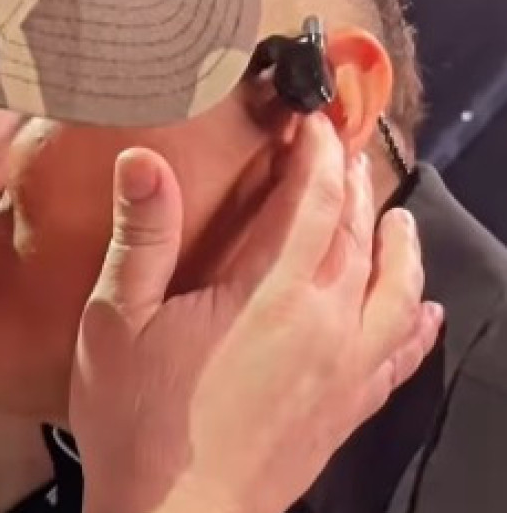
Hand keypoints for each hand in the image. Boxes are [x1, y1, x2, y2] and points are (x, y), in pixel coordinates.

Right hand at [70, 114, 441, 512]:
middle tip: (340, 147)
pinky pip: (398, 356)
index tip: (310, 116)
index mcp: (272, 292)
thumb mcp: (117, 320)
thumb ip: (141, 236)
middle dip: (350, 183)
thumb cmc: (137, 421)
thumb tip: (145, 159)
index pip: (314, 199)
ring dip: (395, 244)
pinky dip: (413, 325)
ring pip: (392, 289)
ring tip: (396, 216)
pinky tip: (420, 311)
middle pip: (356, 234)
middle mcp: (326, 323)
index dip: (316, 150)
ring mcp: (343, 370)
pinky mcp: (345, 410)